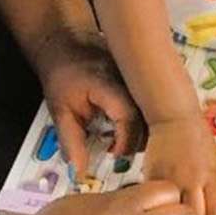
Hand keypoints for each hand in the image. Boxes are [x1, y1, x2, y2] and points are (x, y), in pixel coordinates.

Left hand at [34, 27, 142, 178]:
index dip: (125, 142)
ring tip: (123, 141)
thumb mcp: (60, 111)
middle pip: (150, 119)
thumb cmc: (62, 74)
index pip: (129, 117)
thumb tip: (79, 172)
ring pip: (156, 114)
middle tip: (120, 152)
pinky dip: (147, 122)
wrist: (66, 42)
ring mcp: (139, 78)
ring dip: (145, 132)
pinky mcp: (143, 80)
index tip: (114, 155)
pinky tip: (133, 129)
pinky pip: (153, 106)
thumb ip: (71, 141)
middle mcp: (131, 80)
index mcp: (109, 84)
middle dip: (139, 142)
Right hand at [144, 115, 215, 214]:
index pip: (214, 211)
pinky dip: (155, 209)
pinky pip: (154, 199)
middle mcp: (191, 179)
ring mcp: (170, 178)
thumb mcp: (213, 163)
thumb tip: (212, 214)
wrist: (175, 119)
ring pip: (172, 211)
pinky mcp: (152, 176)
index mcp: (210, 177)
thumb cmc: (197, 138)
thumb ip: (211, 187)